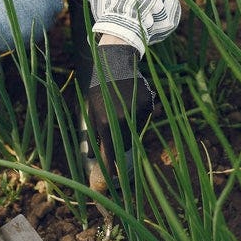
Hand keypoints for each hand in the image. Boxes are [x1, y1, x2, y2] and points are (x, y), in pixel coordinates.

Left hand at [86, 43, 155, 170]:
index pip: (111, 153)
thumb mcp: (92, 111)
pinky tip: (130, 102)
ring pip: (135, 132)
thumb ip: (94, 135)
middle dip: (119, 145)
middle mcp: (123, 120)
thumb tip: (92, 156)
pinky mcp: (148, 105)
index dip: (112, 167)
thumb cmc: (98, 88)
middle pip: (124, 145)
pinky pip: (143, 120)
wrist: (115, 62)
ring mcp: (137, 113)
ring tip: (120, 110)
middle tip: (114, 137)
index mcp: (106, 123)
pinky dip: (137, 117)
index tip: (113, 178)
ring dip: (128, 129)